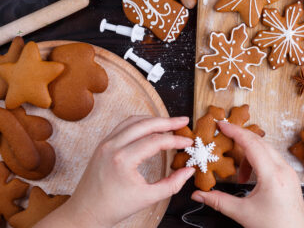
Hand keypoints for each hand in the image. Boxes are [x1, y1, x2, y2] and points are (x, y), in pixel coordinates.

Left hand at [37, 116, 194, 227]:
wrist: (85, 212)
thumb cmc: (113, 207)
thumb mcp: (147, 198)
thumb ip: (172, 184)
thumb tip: (188, 171)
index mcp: (123, 160)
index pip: (156, 141)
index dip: (176, 140)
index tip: (188, 142)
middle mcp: (112, 146)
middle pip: (145, 124)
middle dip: (168, 121)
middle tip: (184, 121)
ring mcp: (106, 143)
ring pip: (134, 121)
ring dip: (154, 119)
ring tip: (170, 122)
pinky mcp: (103, 144)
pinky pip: (124, 126)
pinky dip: (140, 123)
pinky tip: (151, 127)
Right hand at [192, 121, 303, 227]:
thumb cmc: (275, 227)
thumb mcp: (243, 214)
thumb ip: (218, 201)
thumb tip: (199, 194)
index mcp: (272, 175)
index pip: (251, 144)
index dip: (235, 132)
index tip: (222, 125)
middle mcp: (284, 169)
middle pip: (259, 142)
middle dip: (240, 139)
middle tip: (224, 138)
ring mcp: (289, 172)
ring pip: (267, 150)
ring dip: (250, 154)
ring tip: (239, 174)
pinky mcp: (291, 177)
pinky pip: (273, 159)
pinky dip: (259, 160)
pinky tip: (251, 176)